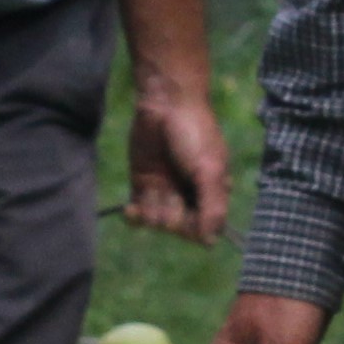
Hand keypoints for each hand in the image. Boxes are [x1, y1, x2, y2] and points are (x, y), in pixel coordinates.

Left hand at [124, 80, 230, 241]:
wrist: (165, 102)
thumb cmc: (194, 133)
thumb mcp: (209, 170)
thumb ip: (212, 206)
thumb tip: (209, 241)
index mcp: (212, 192)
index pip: (205, 228)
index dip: (194, 227)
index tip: (189, 212)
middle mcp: (188, 195)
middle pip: (180, 228)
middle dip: (173, 219)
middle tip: (171, 198)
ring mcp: (165, 190)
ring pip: (158, 222)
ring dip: (153, 215)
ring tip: (151, 198)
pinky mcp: (142, 183)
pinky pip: (138, 213)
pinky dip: (134, 217)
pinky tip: (130, 210)